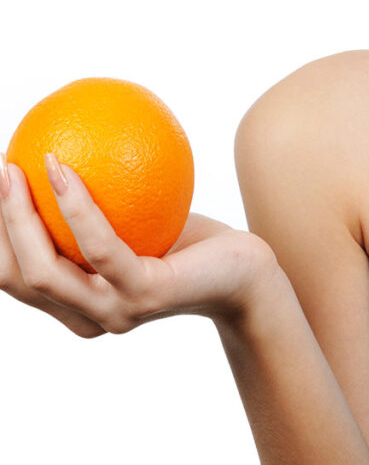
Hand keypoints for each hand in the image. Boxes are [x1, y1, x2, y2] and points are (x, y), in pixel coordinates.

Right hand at [0, 157, 277, 336]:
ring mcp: (115, 311)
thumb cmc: (189, 240)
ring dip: (19, 216)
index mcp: (76, 305)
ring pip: (43, 271)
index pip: (13, 276)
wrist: (247, 271)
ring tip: (12, 168)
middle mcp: (88, 316)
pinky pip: (100, 247)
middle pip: (15, 277)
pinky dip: (75, 207)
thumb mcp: (134, 220)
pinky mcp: (146, 295)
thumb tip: (51, 148)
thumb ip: (95, 203)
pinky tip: (62, 169)